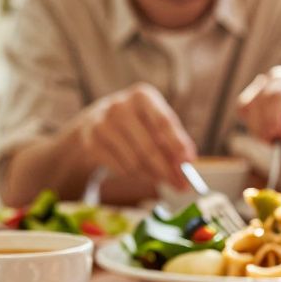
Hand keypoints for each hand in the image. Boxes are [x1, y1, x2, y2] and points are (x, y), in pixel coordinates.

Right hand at [79, 83, 195, 187]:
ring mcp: (102, 125)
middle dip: (168, 170)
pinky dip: (135, 176)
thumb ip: (174, 140)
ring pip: (135, 162)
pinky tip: (139, 173)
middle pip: (150, 147)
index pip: (163, 122)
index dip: (177, 144)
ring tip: (160, 178)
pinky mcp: (91, 144)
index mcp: (142, 96)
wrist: (95, 124)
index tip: (189, 162)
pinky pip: (121, 168)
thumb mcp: (154, 123)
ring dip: (152, 175)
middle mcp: (120, 107)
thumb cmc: (136, 124)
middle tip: (181, 185)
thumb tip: (189, 162)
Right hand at [236, 65, 280, 149]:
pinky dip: (251, 124)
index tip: (273, 136)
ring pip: (249, 104)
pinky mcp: (253, 93)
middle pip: (262, 99)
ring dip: (257, 128)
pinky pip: (242, 109)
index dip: (272, 116)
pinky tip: (267, 132)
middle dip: (263, 125)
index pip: (278, 94)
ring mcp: (265, 82)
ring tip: (275, 140)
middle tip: (271, 144)